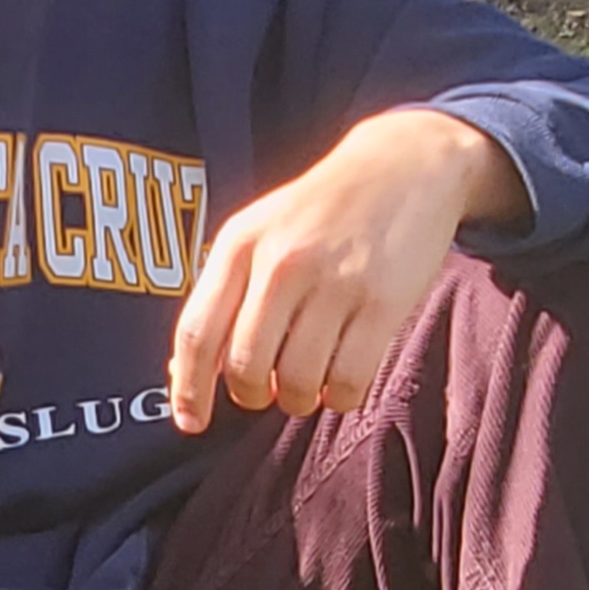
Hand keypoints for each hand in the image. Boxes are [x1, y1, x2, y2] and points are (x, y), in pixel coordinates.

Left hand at [168, 108, 527, 433]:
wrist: (403, 166)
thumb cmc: (319, 212)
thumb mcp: (258, 232)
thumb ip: (223, 295)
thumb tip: (185, 373)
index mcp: (240, 245)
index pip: (198, 333)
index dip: (189, 389)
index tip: (192, 423)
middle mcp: (281, 262)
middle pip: (245, 367)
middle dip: (253, 395)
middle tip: (268, 390)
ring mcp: (334, 282)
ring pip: (298, 382)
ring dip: (299, 400)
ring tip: (308, 384)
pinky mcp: (383, 302)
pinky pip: (349, 382)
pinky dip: (341, 397)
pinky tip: (342, 381)